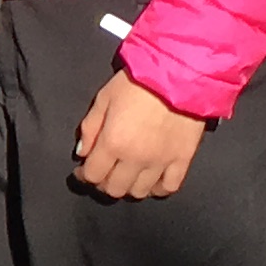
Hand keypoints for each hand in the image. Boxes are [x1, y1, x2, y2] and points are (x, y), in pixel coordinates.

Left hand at [73, 70, 205, 199]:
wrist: (179, 74)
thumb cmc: (139, 81)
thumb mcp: (104, 98)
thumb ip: (90, 127)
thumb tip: (82, 153)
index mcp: (113, 142)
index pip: (93, 175)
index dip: (84, 175)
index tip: (84, 169)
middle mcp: (136, 158)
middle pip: (114, 189)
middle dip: (104, 182)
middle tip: (105, 171)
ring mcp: (161, 162)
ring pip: (139, 192)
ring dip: (129, 187)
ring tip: (128, 174)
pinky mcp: (183, 160)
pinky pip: (169, 187)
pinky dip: (158, 188)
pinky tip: (152, 179)